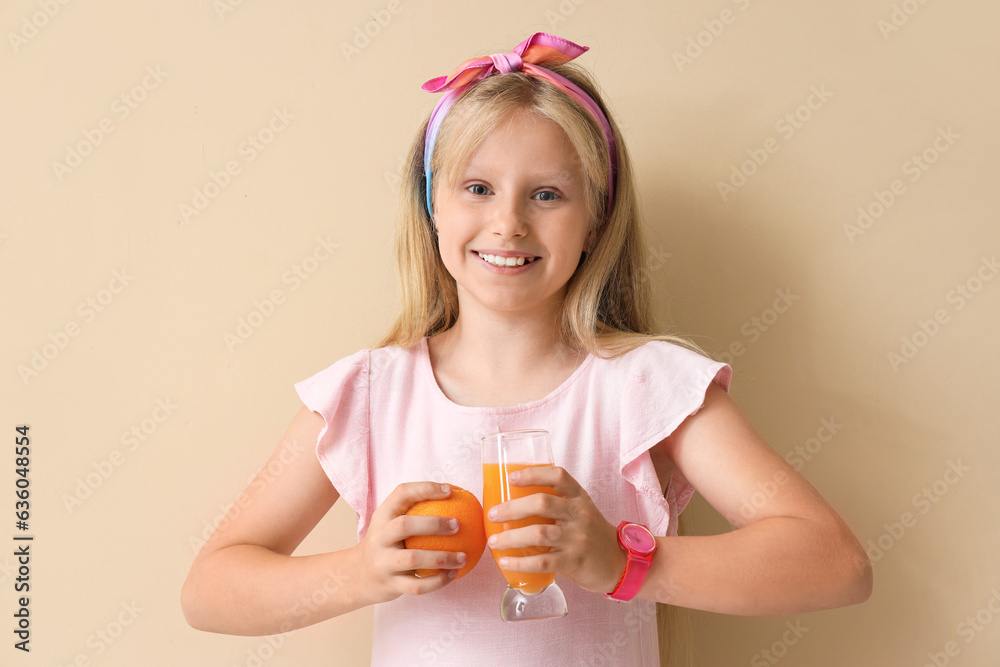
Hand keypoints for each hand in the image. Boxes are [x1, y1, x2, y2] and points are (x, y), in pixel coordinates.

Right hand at [356, 482, 466, 602]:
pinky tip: (453, 575)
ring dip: (442, 558)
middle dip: (434, 524)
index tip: (450, 490)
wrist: (358, 576)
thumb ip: (416, 512)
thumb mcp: (391, 524)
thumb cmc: (387, 544)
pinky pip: (417, 586)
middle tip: (458, 525)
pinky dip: (437, 582)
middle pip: (404, 525)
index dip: (425, 489)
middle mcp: (379, 537)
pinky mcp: (389, 585)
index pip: (401, 494)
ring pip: (412, 559)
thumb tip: (457, 497)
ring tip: (464, 557)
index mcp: (382, 517)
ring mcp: (382, 562)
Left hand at [485, 466, 626, 594]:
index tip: (510, 478)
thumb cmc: (589, 534)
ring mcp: (577, 538)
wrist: (618, 563)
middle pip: (542, 503)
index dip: (533, 473)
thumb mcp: (580, 511)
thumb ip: (556, 503)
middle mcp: (579, 514)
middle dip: (512, 508)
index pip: (558, 476)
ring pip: (539, 532)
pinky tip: (505, 562)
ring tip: (494, 541)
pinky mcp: (574, 561)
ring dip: (511, 537)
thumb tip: (512, 501)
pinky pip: (543, 561)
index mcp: (579, 498)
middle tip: (492, 514)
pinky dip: (520, 562)